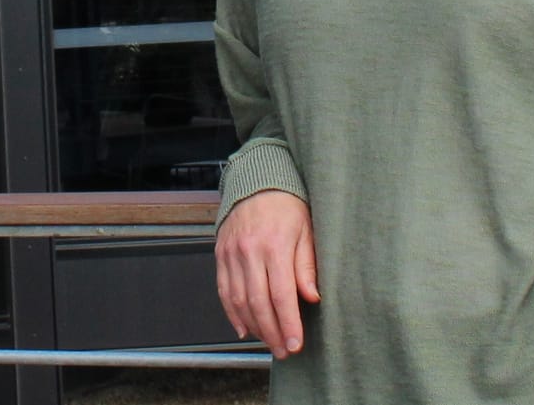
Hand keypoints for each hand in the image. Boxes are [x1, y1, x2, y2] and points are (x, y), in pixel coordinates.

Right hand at [215, 188, 318, 357]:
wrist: (257, 183)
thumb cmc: (288, 208)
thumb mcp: (307, 231)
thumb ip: (307, 266)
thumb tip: (312, 298)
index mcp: (274, 246)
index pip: (281, 295)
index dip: (288, 324)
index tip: (296, 344)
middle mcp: (249, 251)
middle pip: (258, 303)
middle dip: (271, 332)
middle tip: (283, 351)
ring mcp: (231, 253)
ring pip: (238, 300)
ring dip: (253, 327)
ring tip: (268, 342)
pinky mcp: (220, 254)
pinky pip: (223, 289)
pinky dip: (232, 313)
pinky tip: (244, 329)